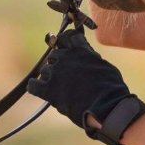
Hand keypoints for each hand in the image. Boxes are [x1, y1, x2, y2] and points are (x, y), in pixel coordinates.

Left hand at [27, 28, 144, 144]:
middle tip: (67, 75)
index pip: (68, 37)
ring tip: (60, 88)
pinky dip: (35, 87)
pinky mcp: (49, 90)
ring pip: (45, 70)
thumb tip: (86, 55)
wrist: (107, 107)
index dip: (66, 41)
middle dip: (59, 63)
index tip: (66, 47)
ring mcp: (55, 73)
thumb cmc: (111, 87)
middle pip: (54, 55)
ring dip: (50, 77)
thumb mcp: (103, 65)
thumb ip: (90, 57)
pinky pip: (33, 85)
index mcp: (80, 49)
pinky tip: (39, 89)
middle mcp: (65, 57)